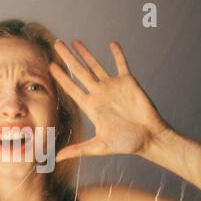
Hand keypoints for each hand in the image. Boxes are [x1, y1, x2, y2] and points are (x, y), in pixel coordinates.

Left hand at [49, 40, 168, 161]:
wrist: (150, 138)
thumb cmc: (126, 143)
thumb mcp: (99, 147)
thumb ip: (78, 150)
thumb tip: (57, 158)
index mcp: (91, 107)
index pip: (71, 88)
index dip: (61, 77)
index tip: (50, 66)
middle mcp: (99, 94)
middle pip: (80, 72)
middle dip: (68, 59)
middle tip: (56, 44)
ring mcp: (113, 87)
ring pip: (96, 65)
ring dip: (86, 53)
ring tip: (74, 41)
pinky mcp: (129, 82)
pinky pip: (121, 64)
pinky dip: (117, 54)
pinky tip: (111, 44)